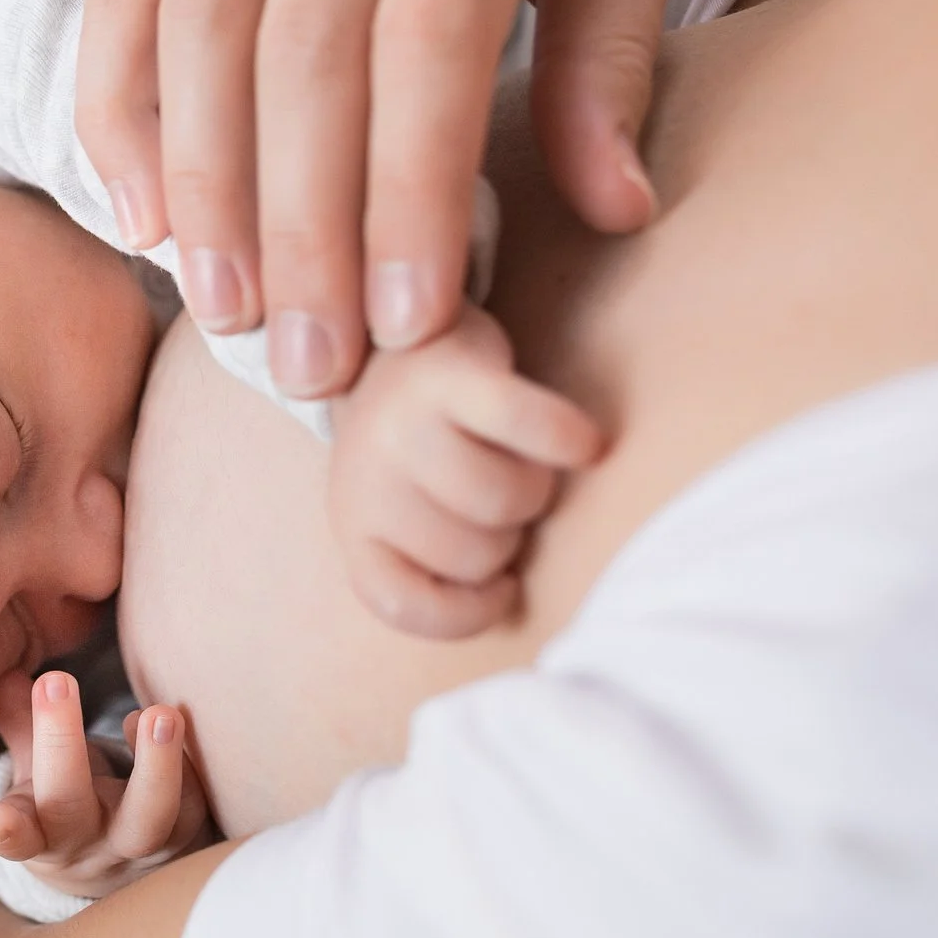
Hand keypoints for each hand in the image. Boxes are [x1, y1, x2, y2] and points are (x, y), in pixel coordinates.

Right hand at [0, 670, 213, 901]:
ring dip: (157, 766)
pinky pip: (194, 807)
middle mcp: (85, 842)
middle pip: (69, 807)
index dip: (5, 830)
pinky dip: (189, 766)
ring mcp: (136, 845)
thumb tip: (3, 677)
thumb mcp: (34, 774)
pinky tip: (171, 721)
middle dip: (60, 743)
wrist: (118, 866)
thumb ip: (19, 724)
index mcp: (39, 830)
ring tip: (159, 713)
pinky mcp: (184, 837)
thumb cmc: (67, 804)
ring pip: (150, 818)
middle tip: (56, 679)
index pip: (16, 833)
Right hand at [76, 0, 677, 398]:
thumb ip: (612, 58)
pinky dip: (119, 103)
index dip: (409, 191)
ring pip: (197, 21)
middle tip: (310, 363)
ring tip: (226, 313)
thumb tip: (612, 214)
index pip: (430, 36)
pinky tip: (138, 214)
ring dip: (201, 183)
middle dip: (301, 221)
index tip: (408, 326)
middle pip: (300, 45)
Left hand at [328, 303, 601, 638]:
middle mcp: (361, 479)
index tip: (501, 582)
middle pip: (477, 557)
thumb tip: (517, 604)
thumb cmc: (429, 443)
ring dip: (538, 488)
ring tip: (520, 456)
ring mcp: (397, 425)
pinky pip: (526, 425)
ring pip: (507, 501)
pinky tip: (584, 442)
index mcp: (353, 525)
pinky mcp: (446, 373)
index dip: (470, 608)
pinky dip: (566, 438)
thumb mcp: (413, 514)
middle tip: (501, 489)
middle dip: (510, 534)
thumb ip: (439, 566)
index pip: (405, 605)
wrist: (404, 328)